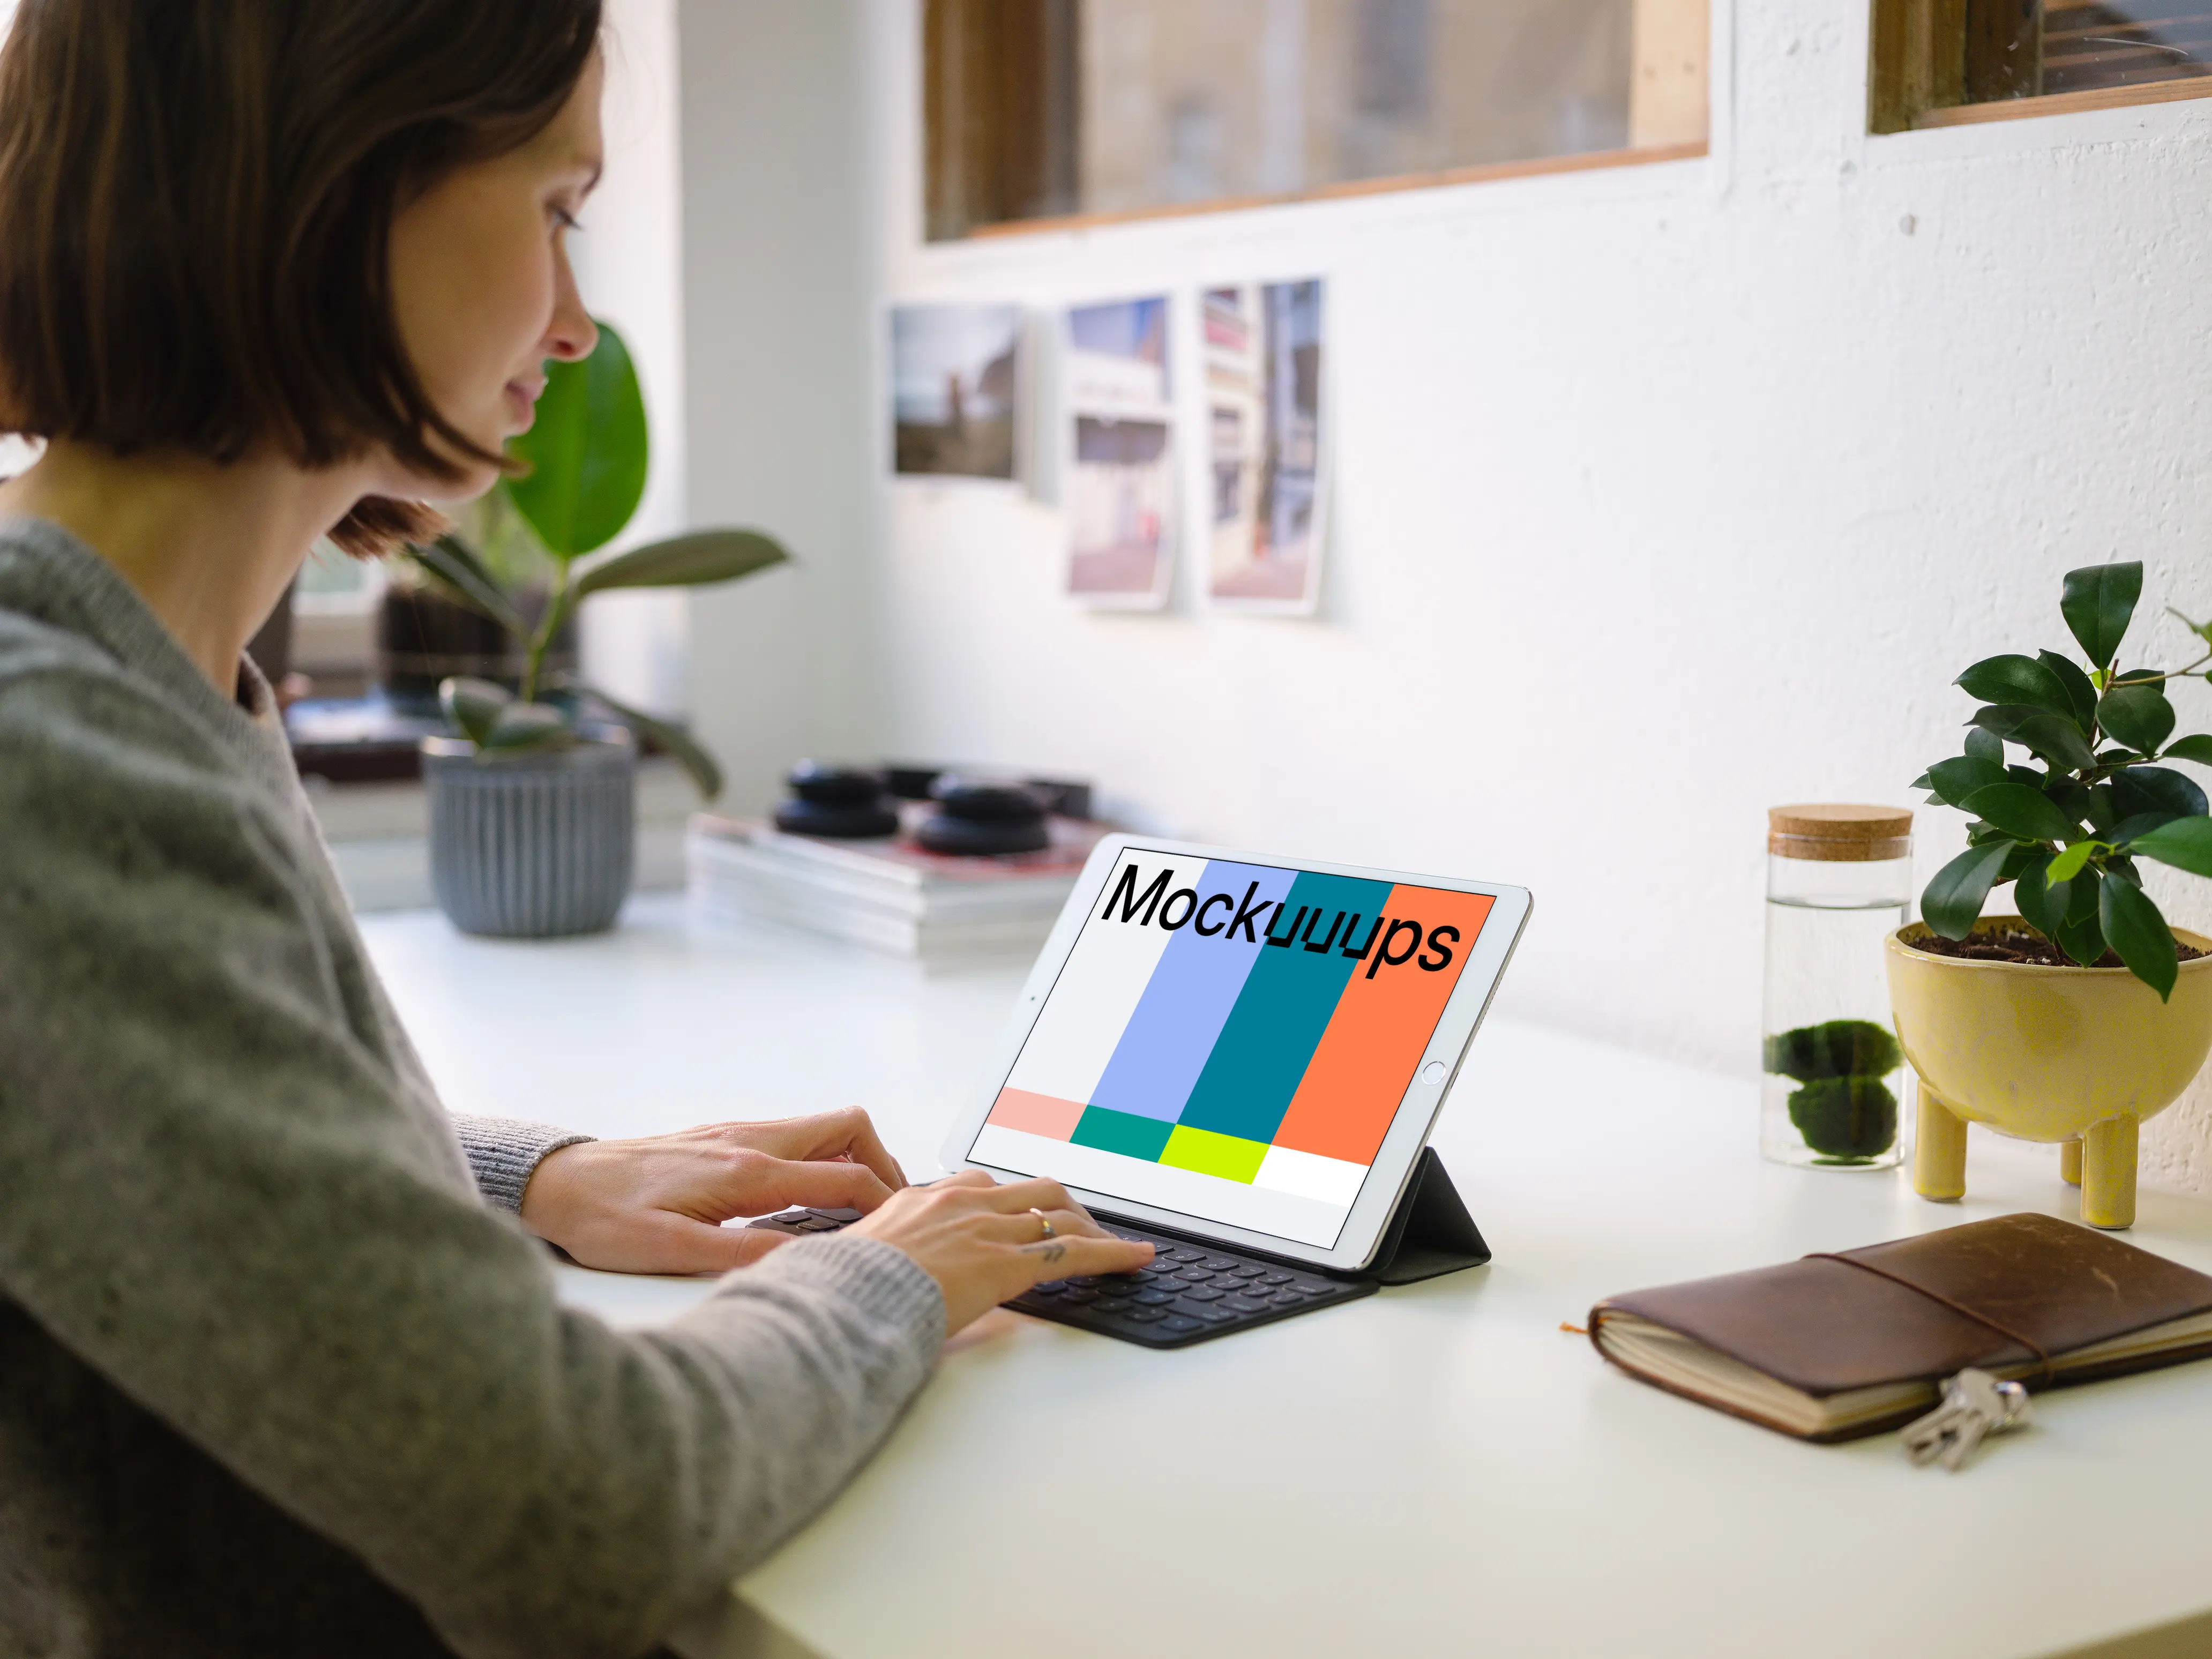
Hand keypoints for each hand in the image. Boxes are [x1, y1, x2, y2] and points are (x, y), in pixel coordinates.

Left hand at [519, 1108, 907, 1274]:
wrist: (558, 1184)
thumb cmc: (603, 1218)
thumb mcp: (669, 1251)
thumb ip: (743, 1255)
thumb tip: (808, 1260)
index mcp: (747, 1171)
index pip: (846, 1176)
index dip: (887, 1203)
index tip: (904, 1231)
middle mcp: (750, 1142)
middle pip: (849, 1128)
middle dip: (883, 1165)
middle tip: (887, 1211)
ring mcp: (738, 1134)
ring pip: (822, 1130)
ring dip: (851, 1161)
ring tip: (854, 1212)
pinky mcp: (723, 1138)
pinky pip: (793, 1140)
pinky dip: (818, 1163)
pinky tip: (802, 1204)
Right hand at [847, 1170, 1153, 1332]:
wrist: (842, 1299)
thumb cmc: (837, 1288)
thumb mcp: (845, 1260)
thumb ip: (859, 1258)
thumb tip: (831, 1271)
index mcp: (920, 1199)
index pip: (978, 1186)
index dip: (1007, 1200)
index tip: (1019, 1212)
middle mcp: (960, 1202)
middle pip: (1029, 1190)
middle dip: (1060, 1206)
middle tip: (1077, 1225)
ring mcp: (987, 1229)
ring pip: (1058, 1213)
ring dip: (1089, 1227)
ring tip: (1112, 1244)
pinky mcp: (1008, 1262)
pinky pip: (1075, 1252)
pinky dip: (1114, 1253)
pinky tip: (1138, 1258)